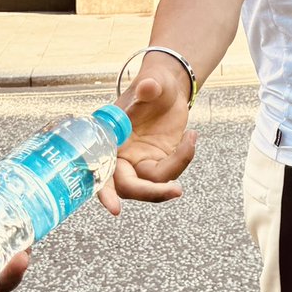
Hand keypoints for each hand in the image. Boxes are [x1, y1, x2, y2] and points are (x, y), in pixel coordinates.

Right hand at [100, 66, 195, 215]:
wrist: (169, 89)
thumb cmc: (154, 84)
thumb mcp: (153, 82)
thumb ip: (149, 86)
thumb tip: (148, 86)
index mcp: (109, 139)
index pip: (100, 170)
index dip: (105, 192)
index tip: (115, 208)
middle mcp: (121, 155)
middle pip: (130, 187)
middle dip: (152, 192)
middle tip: (176, 190)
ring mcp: (140, 162)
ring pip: (154, 183)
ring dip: (176, 166)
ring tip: (191, 139)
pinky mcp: (158, 163)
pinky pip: (169, 174)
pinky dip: (184, 158)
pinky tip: (191, 136)